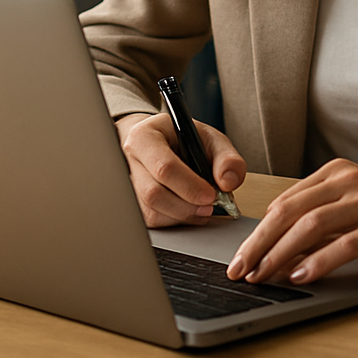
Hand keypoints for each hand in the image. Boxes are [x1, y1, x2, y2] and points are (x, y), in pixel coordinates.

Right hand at [116, 112, 246, 226]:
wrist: (161, 142)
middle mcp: (131, 160)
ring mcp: (128, 183)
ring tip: (202, 208)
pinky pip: (152, 221)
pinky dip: (175, 220)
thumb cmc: (182, 139)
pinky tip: (188, 211)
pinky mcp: (133, 202)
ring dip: (182, 215)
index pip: (164, 167)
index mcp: (145, 137)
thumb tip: (229, 182)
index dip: (190, 186)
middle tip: (210, 206)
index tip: (211, 195)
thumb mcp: (209, 138)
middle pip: (154, 193)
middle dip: (187, 206)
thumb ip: (226, 157)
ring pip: (152, 211)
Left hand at [226, 159, 357, 284]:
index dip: (257, 231)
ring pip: (311, 225)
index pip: (285, 202)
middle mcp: (350, 181)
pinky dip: (319, 261)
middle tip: (240, 269)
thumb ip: (324, 214)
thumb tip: (279, 242)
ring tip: (263, 276)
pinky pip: (345, 243)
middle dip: (259, 243)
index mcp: (337, 173)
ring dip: (280, 254)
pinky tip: (302, 276)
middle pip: (290, 211)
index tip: (241, 257)